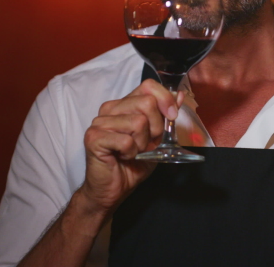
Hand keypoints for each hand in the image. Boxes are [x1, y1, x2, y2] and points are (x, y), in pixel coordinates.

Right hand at [76, 79, 181, 215]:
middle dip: (155, 128)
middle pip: (146, 103)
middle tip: (145, 144)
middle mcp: (110, 109)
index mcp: (124, 104)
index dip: (164, 99)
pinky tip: (122, 157)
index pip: (148, 85)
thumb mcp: (156, 138)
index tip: (171, 116)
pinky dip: (130, 153)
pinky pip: (126, 141)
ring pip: (138, 123)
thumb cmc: (133, 163)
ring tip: (132, 152)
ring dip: (141, 144)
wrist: (114, 188)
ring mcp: (99, 122)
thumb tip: (179, 95)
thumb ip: (165, 116)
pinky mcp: (94, 138)